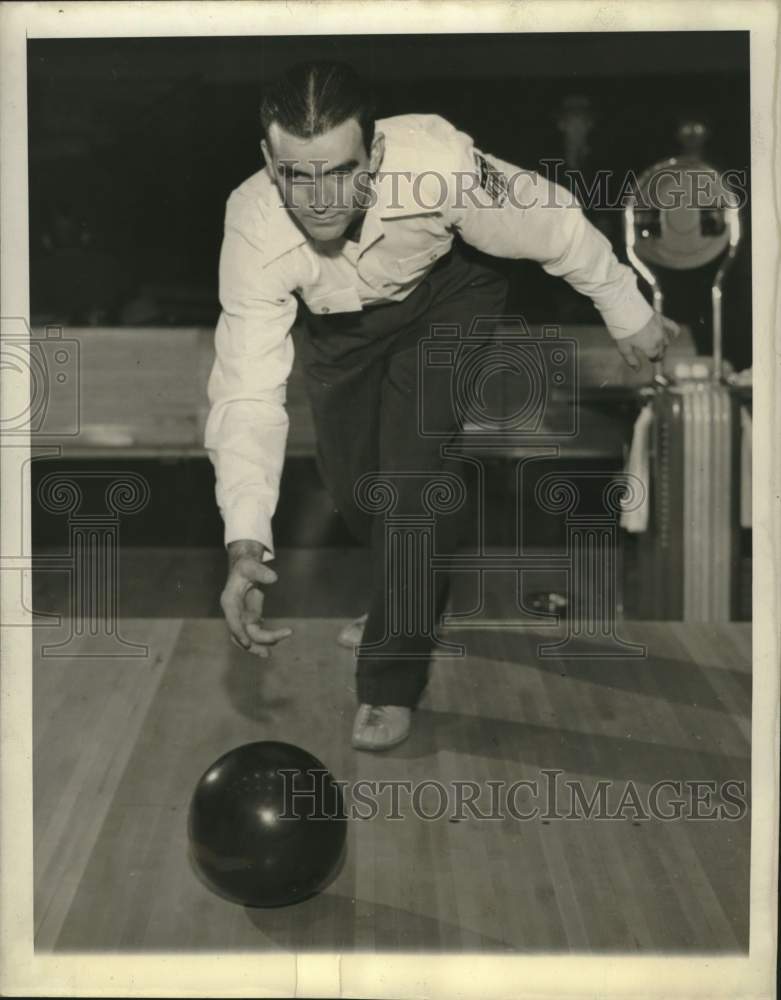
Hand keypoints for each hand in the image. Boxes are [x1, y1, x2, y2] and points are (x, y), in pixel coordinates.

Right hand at [221, 539, 291, 656]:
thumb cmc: (246, 566)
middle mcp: (234, 612)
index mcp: (229, 601)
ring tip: (269, 655)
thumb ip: (261, 571)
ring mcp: (242, 617)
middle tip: (268, 653)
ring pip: (249, 636)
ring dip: (259, 645)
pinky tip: (277, 639)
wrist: (245, 568)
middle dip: (254, 643)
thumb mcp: (252, 566)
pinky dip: (265, 638)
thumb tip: (274, 577)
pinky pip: (256, 632)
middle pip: (241, 633)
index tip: (247, 643)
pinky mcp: (250, 618)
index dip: (238, 632)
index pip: (232, 620)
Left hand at [614, 314, 680, 370]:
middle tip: (654, 354)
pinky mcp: (661, 318)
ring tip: (658, 346)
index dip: (653, 359)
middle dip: (658, 353)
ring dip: (663, 345)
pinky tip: (675, 335)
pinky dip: (675, 331)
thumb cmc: (623, 330)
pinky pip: (672, 326)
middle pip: (662, 349)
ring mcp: (661, 328)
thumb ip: (631, 360)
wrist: (625, 309)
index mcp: (650, 347)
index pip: (655, 356)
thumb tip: (637, 370)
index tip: (651, 359)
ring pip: (666, 340)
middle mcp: (658, 339)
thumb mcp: (623, 348)